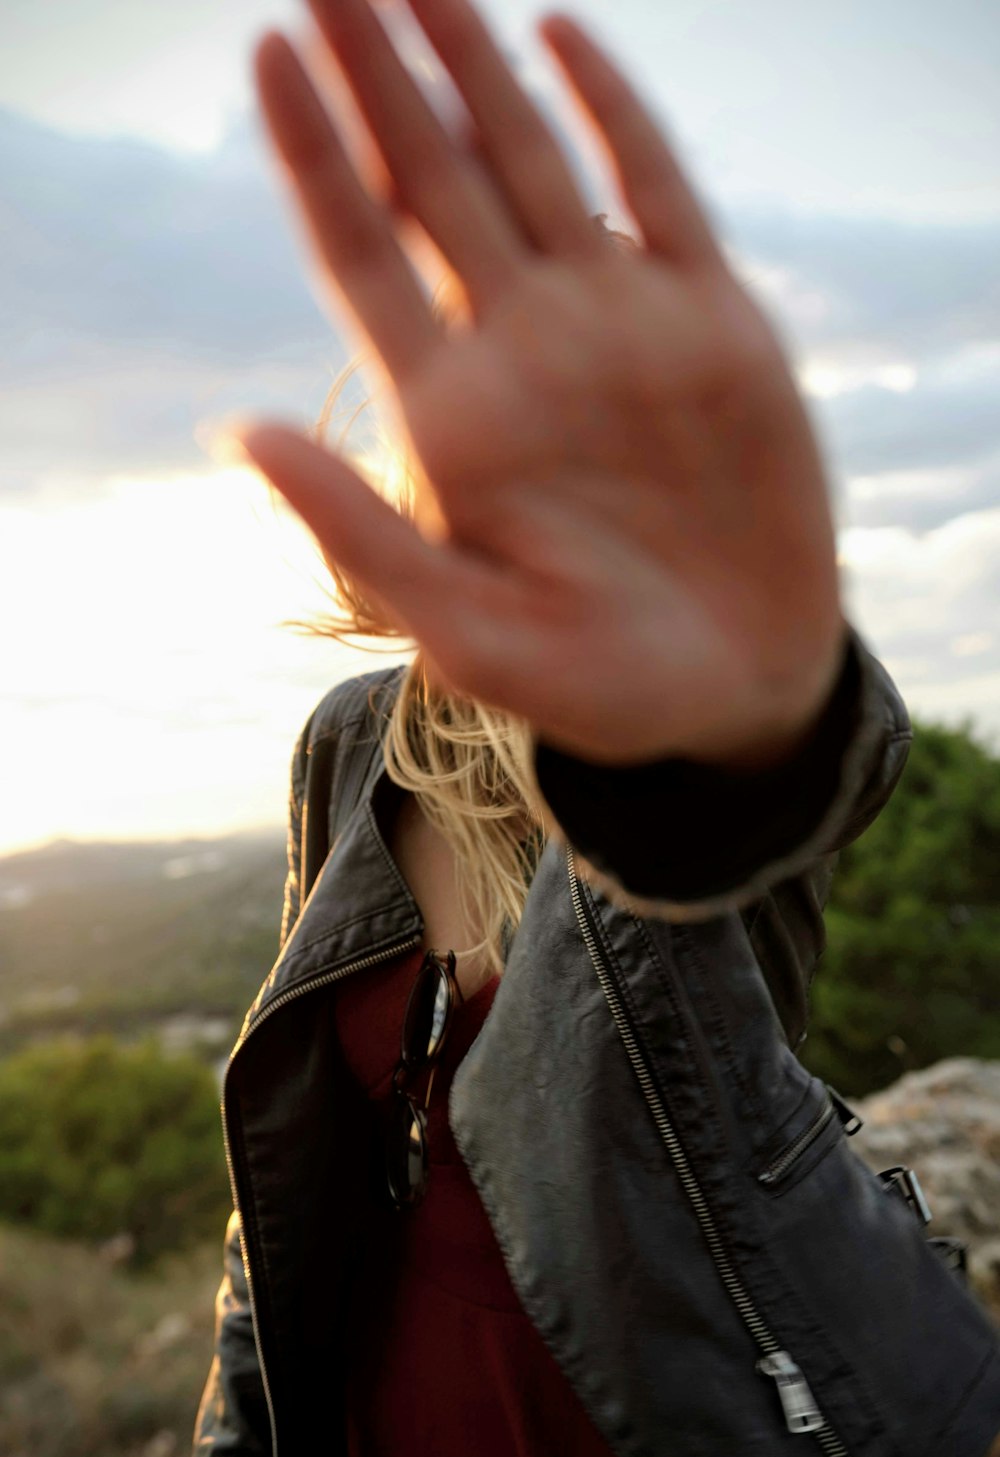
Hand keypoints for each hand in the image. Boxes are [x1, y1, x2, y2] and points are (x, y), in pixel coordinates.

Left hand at [238, 0, 846, 768]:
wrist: (736, 687)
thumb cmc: (595, 682)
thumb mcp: (468, 632)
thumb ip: (360, 533)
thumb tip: (239, 432)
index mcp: (453, 415)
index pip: (363, 257)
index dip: (315, 158)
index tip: (268, 56)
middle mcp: (523, 349)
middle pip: (430, 184)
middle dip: (378, 80)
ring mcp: (616, 325)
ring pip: (529, 163)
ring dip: (473, 68)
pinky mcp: (711, 320)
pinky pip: (655, 189)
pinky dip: (613, 111)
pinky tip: (561, 36)